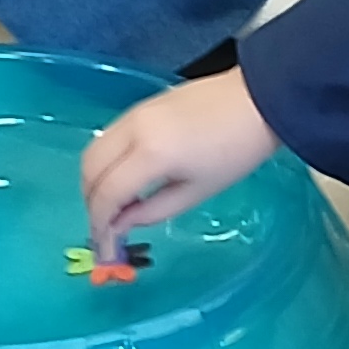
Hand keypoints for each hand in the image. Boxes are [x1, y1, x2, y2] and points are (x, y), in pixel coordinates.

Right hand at [79, 69, 279, 251]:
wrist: (258, 99)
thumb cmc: (236, 152)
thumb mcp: (197, 192)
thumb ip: (153, 211)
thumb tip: (121, 225)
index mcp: (151, 153)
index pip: (107, 194)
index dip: (100, 226)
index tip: (106, 249)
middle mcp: (133, 129)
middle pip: (90, 169)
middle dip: (91, 203)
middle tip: (106, 229)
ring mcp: (133, 112)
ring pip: (93, 150)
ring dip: (95, 181)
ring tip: (115, 206)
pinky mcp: (140, 105)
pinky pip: (107, 137)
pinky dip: (106, 162)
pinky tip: (125, 179)